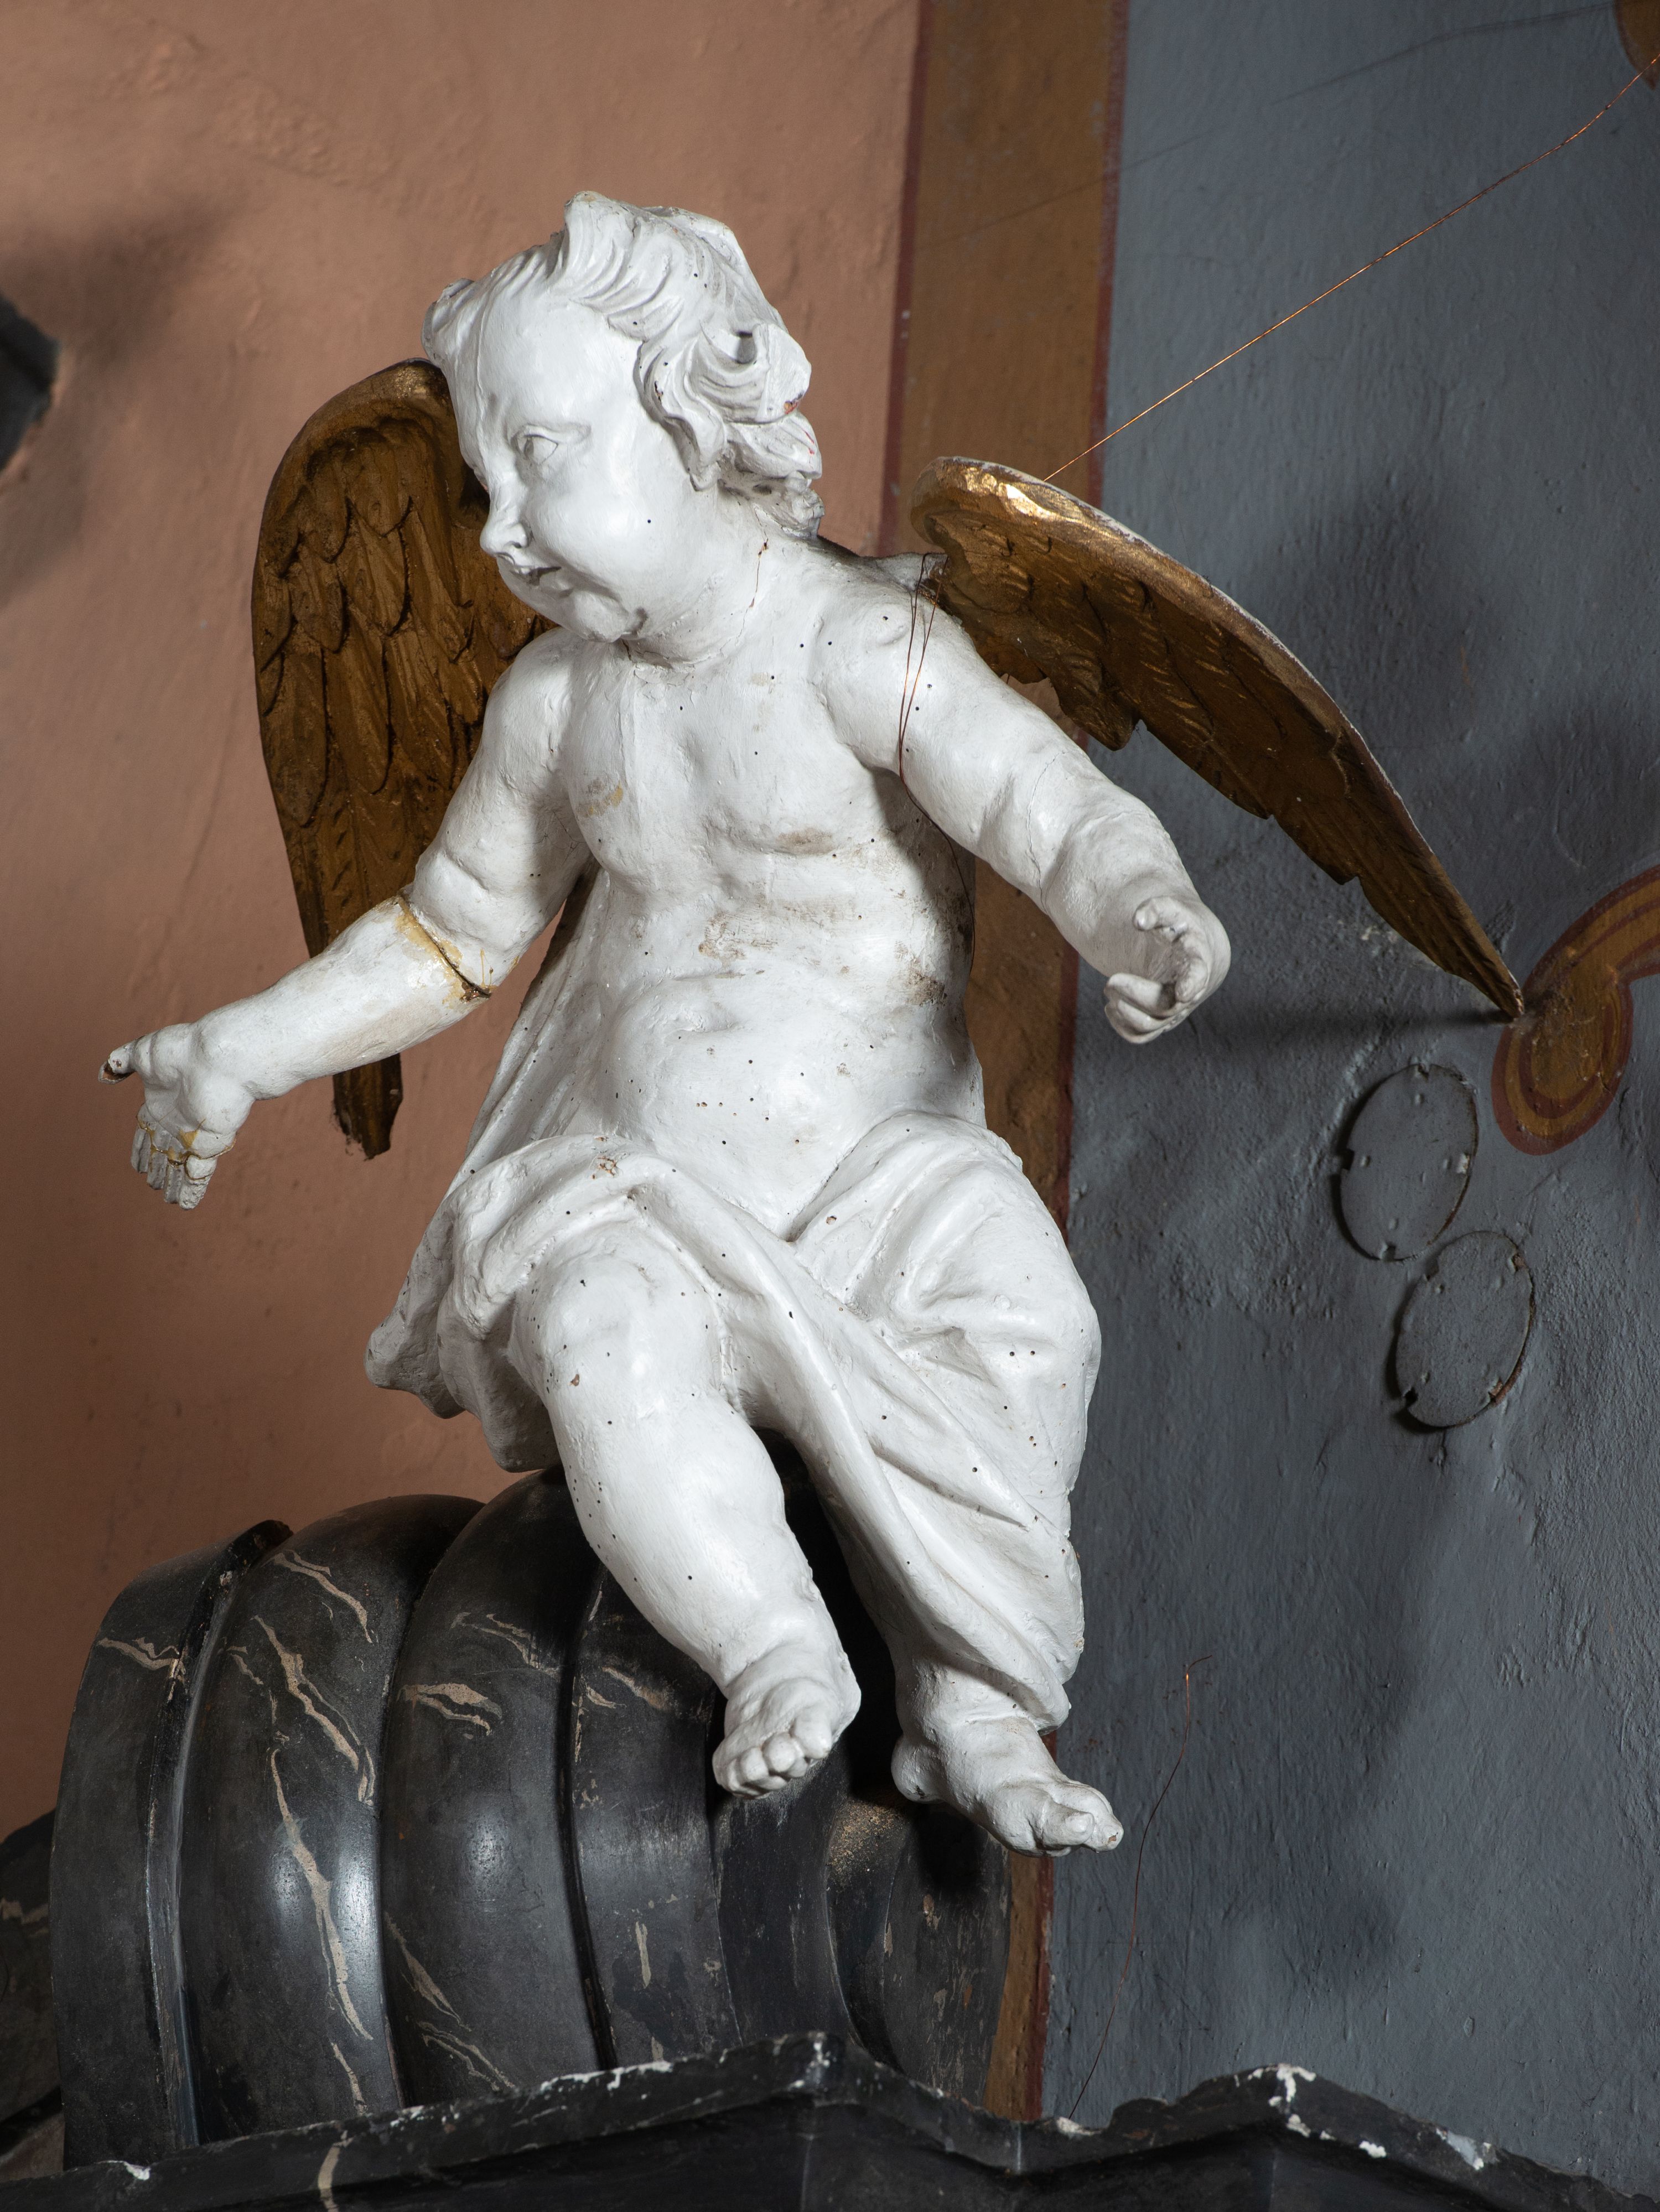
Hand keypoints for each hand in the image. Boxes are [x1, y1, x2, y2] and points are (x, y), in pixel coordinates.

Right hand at [100, 1022, 255, 1209]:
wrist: (218, 1057)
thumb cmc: (183, 1051)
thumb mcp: (143, 1052)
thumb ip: (122, 1062)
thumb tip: (103, 1075)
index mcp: (161, 1102)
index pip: (147, 1132)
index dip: (141, 1148)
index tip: (136, 1166)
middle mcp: (178, 1120)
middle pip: (165, 1151)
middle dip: (159, 1169)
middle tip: (154, 1186)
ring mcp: (195, 1133)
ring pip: (181, 1165)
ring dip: (175, 1183)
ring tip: (170, 1200)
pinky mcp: (212, 1144)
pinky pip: (200, 1172)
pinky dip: (193, 1188)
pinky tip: (187, 1203)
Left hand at [1103, 889, 1229, 1043]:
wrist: (1194, 948)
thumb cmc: (1181, 926)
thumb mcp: (1172, 910)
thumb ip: (1156, 910)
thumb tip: (1138, 920)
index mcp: (1197, 962)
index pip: (1197, 977)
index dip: (1192, 985)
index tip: (1183, 992)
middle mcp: (1189, 991)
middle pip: (1165, 1006)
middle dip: (1135, 995)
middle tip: (1110, 980)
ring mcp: (1175, 1009)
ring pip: (1150, 1025)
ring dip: (1124, 1010)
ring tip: (1108, 988)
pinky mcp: (1161, 1019)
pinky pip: (1141, 1035)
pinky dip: (1122, 1025)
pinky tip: (1112, 1005)